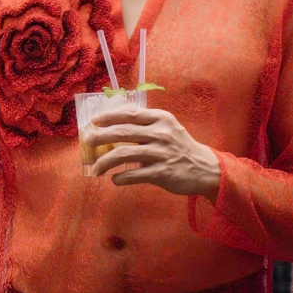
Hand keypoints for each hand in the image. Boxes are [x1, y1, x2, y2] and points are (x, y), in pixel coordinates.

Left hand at [88, 107, 221, 197]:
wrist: (204, 168)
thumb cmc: (179, 146)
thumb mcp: (166, 128)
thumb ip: (144, 124)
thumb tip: (113, 122)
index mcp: (160, 118)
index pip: (129, 114)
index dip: (109, 116)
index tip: (93, 121)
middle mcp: (161, 133)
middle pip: (122, 132)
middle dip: (100, 137)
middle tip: (87, 142)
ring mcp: (161, 153)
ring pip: (123, 154)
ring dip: (105, 162)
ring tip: (96, 168)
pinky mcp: (162, 173)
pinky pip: (134, 175)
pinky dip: (120, 178)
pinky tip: (114, 179)